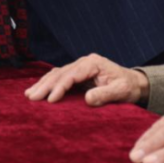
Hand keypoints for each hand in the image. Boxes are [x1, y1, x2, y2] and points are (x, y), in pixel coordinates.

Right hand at [24, 53, 149, 105]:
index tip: (50, 100)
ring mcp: (79, 67)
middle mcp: (83, 62)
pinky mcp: (77, 74)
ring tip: (29, 94)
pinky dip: (48, 83)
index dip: (60, 87)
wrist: (134, 83)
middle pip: (60, 73)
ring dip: (42, 84)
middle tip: (31, 97)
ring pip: (56, 74)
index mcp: (92, 63)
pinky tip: (38, 89)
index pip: (71, 75)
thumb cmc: (128, 87)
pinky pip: (59, 77)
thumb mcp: (121, 91)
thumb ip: (105, 94)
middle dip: (45, 85)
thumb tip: (87, 99)